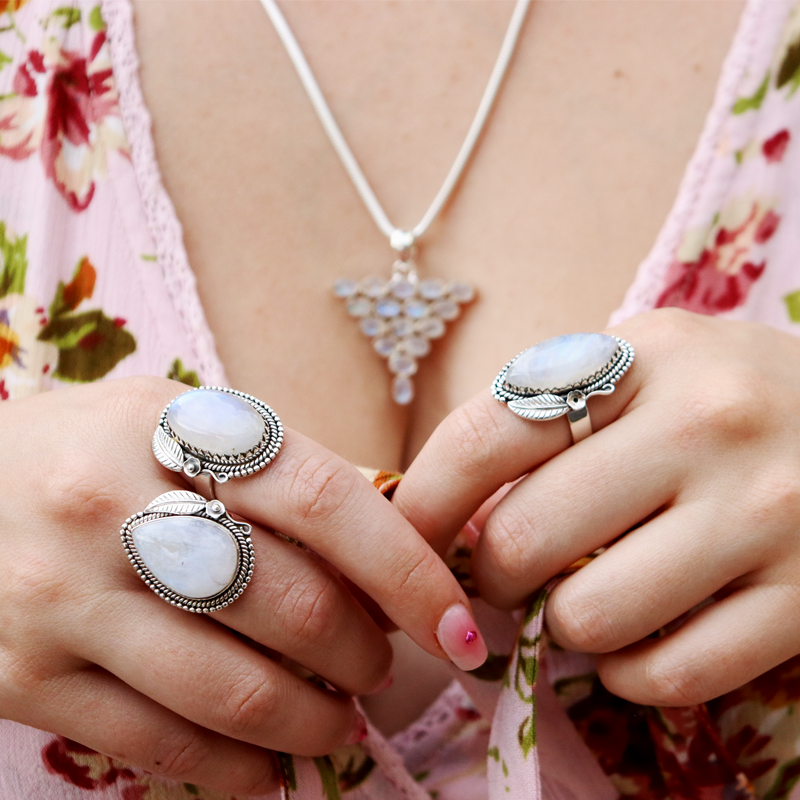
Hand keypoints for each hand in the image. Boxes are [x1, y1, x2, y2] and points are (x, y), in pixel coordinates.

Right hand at [0, 377, 483, 794]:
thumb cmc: (87, 449)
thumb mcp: (175, 420)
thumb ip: (278, 468)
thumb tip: (389, 522)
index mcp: (173, 427)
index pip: (324, 500)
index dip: (406, 570)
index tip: (459, 626)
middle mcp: (114, 506)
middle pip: (290, 604)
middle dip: (364, 654)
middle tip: (381, 666)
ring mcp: (65, 599)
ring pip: (234, 691)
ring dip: (314, 721)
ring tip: (339, 720)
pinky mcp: (25, 680)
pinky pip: (161, 746)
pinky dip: (240, 770)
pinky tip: (272, 766)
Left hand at [394, 308, 799, 707]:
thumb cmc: (724, 394)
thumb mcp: (642, 362)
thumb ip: (549, 410)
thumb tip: (446, 504)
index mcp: (642, 357)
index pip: (487, 434)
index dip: (425, 501)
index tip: (407, 538)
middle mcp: (704, 425)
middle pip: (524, 537)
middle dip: (490, 575)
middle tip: (503, 573)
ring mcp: (762, 514)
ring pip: (588, 616)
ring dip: (560, 625)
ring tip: (579, 597)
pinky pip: (670, 673)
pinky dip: (627, 671)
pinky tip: (633, 639)